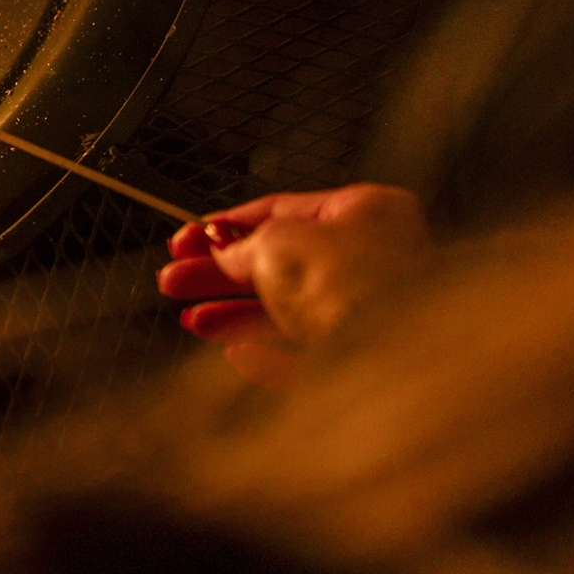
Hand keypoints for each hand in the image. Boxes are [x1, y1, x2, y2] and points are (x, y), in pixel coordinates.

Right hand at [157, 185, 430, 387]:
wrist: (398, 358)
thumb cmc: (353, 284)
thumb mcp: (277, 244)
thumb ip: (243, 246)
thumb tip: (224, 254)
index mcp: (367, 214)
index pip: (284, 211)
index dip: (226, 226)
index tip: (186, 240)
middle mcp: (374, 259)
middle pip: (280, 263)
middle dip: (221, 274)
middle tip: (175, 280)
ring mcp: (371, 312)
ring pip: (289, 310)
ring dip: (235, 315)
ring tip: (193, 321)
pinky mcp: (364, 361)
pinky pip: (308, 355)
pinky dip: (269, 354)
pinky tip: (237, 354)